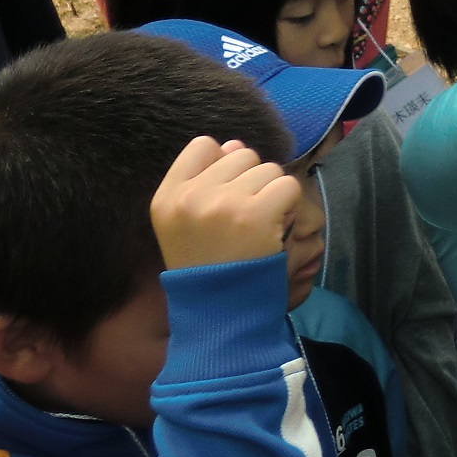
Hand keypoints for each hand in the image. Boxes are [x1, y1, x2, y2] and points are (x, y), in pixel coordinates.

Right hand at [150, 137, 300, 271]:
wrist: (219, 312)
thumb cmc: (206, 265)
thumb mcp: (188, 223)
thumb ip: (208, 179)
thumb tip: (234, 143)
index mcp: (166, 198)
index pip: (201, 145)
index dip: (222, 164)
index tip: (223, 197)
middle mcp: (190, 197)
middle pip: (241, 153)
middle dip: (251, 181)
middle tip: (242, 220)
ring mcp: (223, 203)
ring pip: (269, 168)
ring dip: (272, 194)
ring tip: (256, 227)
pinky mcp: (256, 214)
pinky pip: (288, 185)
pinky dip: (289, 206)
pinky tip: (274, 230)